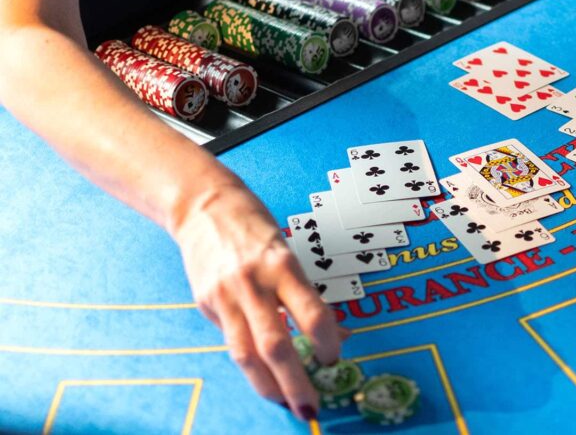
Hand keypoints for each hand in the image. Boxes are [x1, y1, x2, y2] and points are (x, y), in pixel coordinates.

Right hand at [171, 182, 344, 419]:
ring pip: (247, 354)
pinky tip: (264, 377)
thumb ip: (303, 294)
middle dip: (296, 382)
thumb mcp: (288, 251)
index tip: (334, 358)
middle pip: (277, 345)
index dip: (327, 342)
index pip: (312, 314)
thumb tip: (334, 332)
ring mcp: (226, 296)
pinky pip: (231, 342)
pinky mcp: (207, 304)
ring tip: (287, 403)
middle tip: (312, 407)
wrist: (203, 205)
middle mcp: (253, 283)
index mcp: (283, 265)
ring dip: (269, 386)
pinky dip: (249, 364)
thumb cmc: (254, 227)